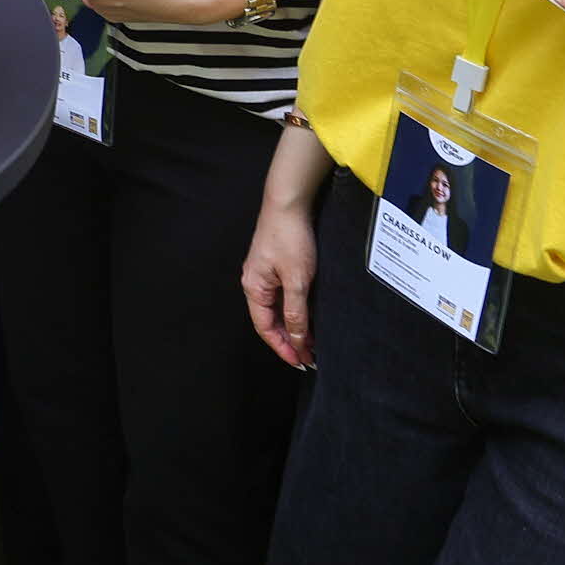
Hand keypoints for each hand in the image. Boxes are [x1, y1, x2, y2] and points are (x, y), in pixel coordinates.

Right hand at [241, 197, 317, 369]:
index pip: (265, 328)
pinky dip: (294, 310)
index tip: (300, 362)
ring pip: (277, 308)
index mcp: (254, 288)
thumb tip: (295, 338)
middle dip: (288, 340)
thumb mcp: (297, 280)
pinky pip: (282, 295)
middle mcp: (255, 282)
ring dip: (292, 326)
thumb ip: (296, 312)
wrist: (289, 202)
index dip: (282, 347)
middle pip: (269, 320)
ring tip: (311, 341)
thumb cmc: (289, 237)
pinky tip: (307, 315)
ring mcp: (264, 273)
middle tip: (309, 356)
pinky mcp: (275, 264)